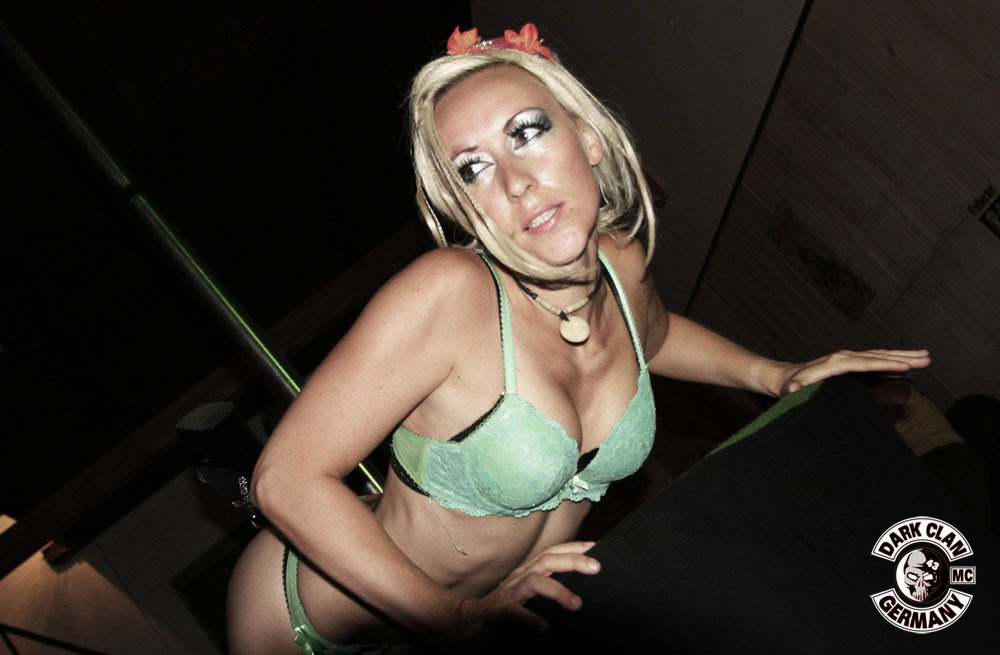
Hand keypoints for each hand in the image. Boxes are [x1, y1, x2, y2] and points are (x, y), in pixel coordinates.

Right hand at [450, 541, 600, 641]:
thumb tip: (578, 587)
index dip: (572, 547)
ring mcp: (508, 594)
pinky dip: (530, 618)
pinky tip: (544, 628)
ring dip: (556, 590)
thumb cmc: (503, 608)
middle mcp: (519, 577)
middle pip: (546, 560)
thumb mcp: (526, 592)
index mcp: (527, 571)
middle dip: (572, 560)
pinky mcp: (498, 612)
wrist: (467, 622)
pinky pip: (514, 613)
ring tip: (576, 604)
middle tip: (596, 567)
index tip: (595, 546)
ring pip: (533, 582)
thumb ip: (547, 585)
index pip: (551, 552)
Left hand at [776, 349, 930, 395]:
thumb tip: (794, 389)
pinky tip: (906, 361)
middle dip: (904, 357)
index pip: (865, 363)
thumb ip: (793, 389)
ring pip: (880, 355)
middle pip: (879, 356)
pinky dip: (892, 358)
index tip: (906, 367)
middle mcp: (844, 356)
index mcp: (835, 363)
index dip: (885, 365)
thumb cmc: (790, 385)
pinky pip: (876, 358)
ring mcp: (848, 357)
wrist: (785, 377)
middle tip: (928, 358)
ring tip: (926, 356)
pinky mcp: (851, 361)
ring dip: (903, 356)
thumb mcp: (790, 389)